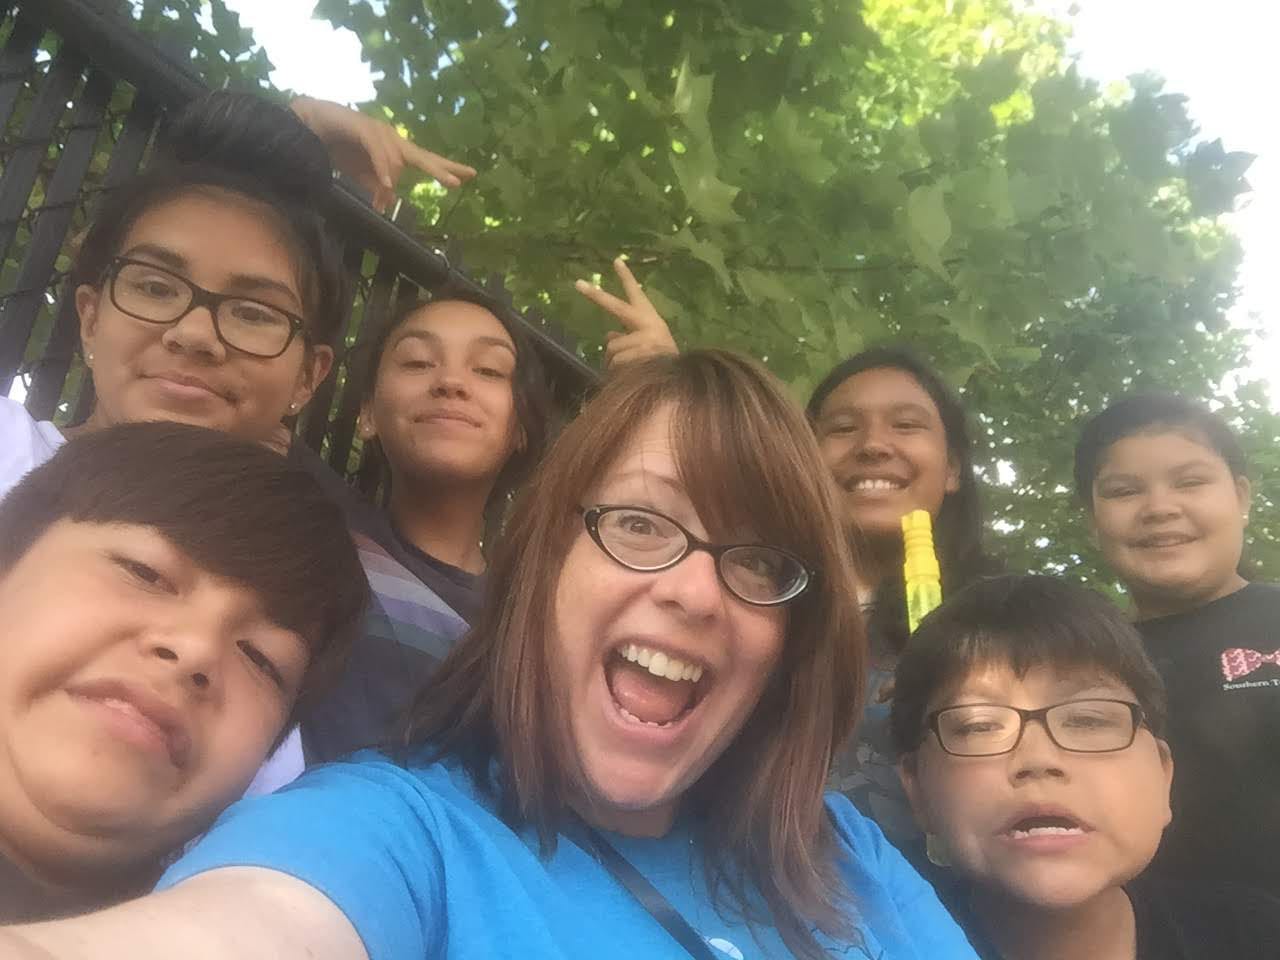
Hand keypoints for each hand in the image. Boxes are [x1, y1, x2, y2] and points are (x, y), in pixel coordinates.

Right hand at [290, 96, 476, 211]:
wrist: (311, 125)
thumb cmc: (340, 148)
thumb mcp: (362, 174)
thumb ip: (377, 187)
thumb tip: (388, 204)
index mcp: (396, 149)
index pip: (426, 159)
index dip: (446, 168)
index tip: (469, 176)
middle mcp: (393, 138)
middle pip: (421, 156)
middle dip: (439, 169)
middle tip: (456, 183)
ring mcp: (379, 131)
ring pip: (397, 159)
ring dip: (390, 179)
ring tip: (384, 196)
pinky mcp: (364, 128)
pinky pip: (379, 152)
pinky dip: (383, 169)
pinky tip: (388, 184)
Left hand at [575, 257, 678, 370]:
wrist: (678, 380)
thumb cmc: (662, 363)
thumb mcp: (647, 345)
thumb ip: (627, 337)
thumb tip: (608, 335)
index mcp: (651, 319)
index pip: (637, 295)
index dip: (627, 278)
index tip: (616, 261)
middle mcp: (648, 324)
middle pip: (616, 306)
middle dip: (596, 295)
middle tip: (578, 283)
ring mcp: (645, 338)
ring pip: (612, 346)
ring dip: (613, 360)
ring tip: (628, 369)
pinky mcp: (641, 353)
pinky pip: (615, 361)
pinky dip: (617, 370)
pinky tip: (629, 374)